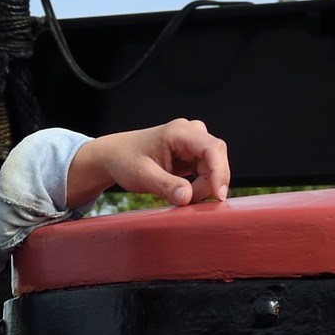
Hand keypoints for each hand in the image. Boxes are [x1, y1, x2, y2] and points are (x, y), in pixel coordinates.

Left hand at [66, 120, 229, 211]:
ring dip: (202, 188)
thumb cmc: (125, 160)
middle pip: (216, 160)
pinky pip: (206, 173)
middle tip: (185, 202)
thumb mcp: (142, 176)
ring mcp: (194, 144)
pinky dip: (199, 187)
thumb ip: (165, 186)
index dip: (220, 172)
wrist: (115, 156)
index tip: (218, 196)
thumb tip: (187, 197)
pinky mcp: (193, 156)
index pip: (213, 148)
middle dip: (207, 185)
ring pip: (213, 169)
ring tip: (177, 196)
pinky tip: (182, 193)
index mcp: (180, 131)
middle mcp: (191, 133)